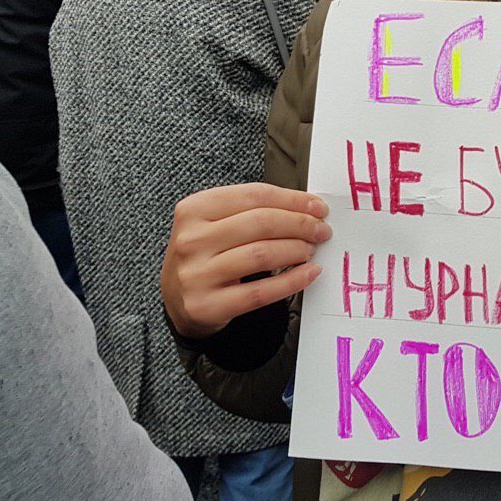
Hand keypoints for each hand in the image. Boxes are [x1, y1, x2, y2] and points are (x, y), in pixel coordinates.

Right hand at [161, 183, 330, 339]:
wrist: (179, 299)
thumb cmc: (207, 254)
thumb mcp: (217, 223)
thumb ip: (255, 210)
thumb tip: (308, 207)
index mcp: (194, 209)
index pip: (254, 195)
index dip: (293, 199)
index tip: (318, 207)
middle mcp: (191, 240)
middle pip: (261, 223)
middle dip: (300, 224)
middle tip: (321, 230)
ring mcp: (196, 274)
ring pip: (262, 255)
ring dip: (297, 250)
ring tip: (311, 250)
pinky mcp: (207, 305)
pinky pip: (260, 292)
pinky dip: (291, 281)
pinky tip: (308, 274)